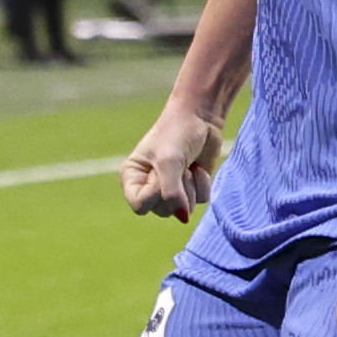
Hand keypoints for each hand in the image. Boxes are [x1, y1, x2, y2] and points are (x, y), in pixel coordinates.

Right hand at [121, 102, 222, 220]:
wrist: (202, 118)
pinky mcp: (192, 188)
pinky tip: (198, 167)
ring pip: (184, 209)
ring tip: (188, 166)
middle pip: (163, 210)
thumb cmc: (177, 133)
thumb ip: (172, 192)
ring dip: (191, 188)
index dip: (153, 197)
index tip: (161, 177)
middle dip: (176, 190)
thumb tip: (183, 218)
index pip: (139, 206)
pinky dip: (203, 185)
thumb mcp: (169, 161)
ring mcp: (172, 188)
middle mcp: (149, 186)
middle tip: (178, 168)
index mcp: (132, 177)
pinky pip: (201, 201)